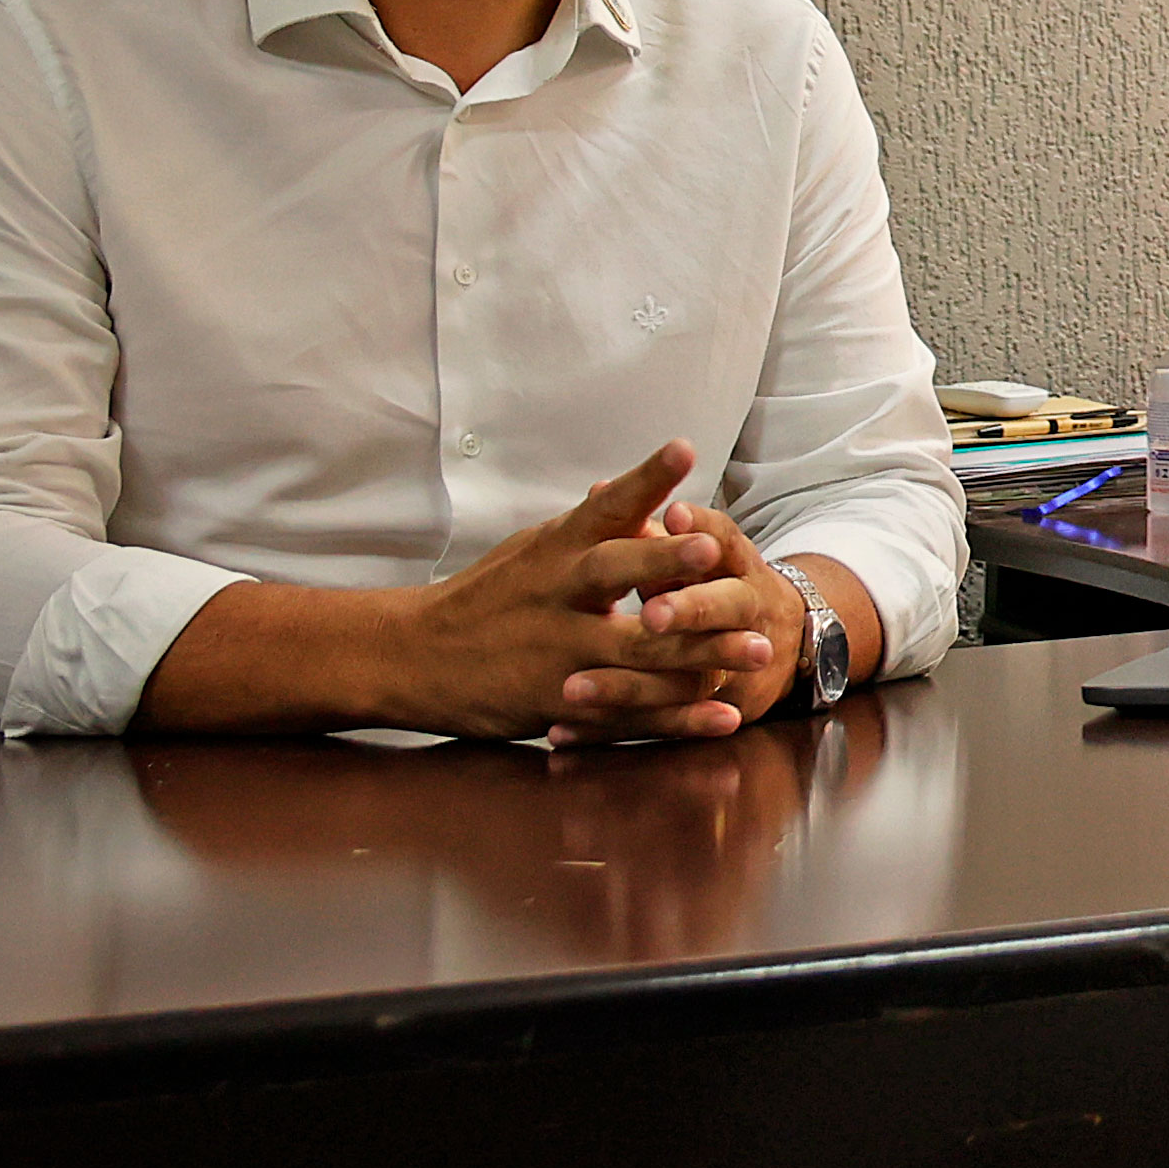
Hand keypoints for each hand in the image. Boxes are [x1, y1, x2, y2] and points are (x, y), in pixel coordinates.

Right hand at [395, 439, 768, 742]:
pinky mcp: (556, 703)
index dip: (644, 477)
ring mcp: (555, 651)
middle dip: (665, 561)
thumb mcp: (533, 550)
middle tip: (719, 553)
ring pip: (636, 651)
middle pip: (613, 572)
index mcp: (555, 549)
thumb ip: (588, 527)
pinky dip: (678, 718)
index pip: (604, 506)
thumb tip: (632, 489)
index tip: (684, 448)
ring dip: (701, 652)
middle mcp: (556, 593)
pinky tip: (724, 716)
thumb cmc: (486, 596)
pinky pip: (628, 714)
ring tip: (759, 650)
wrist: (409, 658)